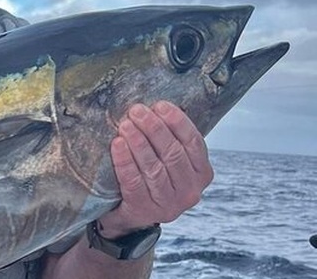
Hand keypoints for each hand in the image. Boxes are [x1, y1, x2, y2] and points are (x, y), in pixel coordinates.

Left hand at [99, 101, 213, 237]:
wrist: (131, 213)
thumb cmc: (151, 176)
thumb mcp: (168, 160)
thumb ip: (169, 138)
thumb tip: (155, 105)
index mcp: (201, 173)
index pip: (194, 143)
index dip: (177, 122)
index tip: (160, 105)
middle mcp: (190, 191)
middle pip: (173, 154)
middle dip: (154, 129)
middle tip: (137, 111)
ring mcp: (168, 204)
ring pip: (154, 168)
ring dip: (139, 143)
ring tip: (126, 125)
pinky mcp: (144, 210)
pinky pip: (133, 182)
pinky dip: (125, 162)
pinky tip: (117, 145)